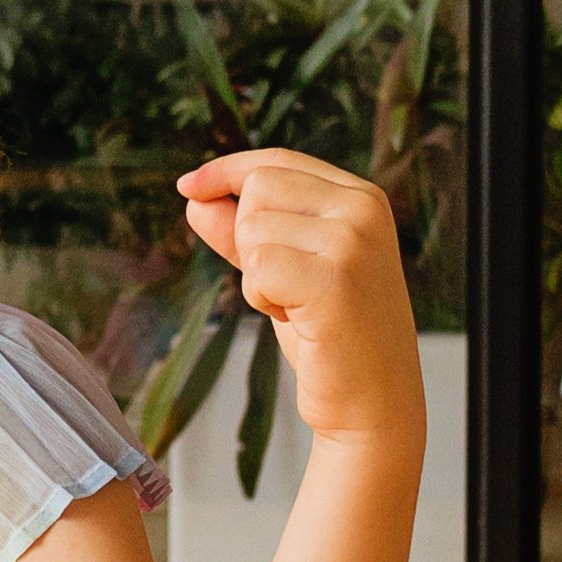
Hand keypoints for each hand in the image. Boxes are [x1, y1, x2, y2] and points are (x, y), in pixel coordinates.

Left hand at [175, 149, 422, 443]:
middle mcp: (363, 209)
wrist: (372, 401)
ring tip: (298, 306)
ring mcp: (354, 241)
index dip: (227, 171)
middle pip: (258, 186)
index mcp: (361, 198)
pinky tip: (297, 319)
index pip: (278, 161)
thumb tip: (195, 196)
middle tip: (286, 286)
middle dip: (248, 238)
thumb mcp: (284, 270)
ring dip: (256, 277)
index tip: (189, 186)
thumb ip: (241, 230)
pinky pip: (258, 266)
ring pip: (252, 227)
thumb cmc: (331, 335)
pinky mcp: (336, 279)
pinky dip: (262, 297)